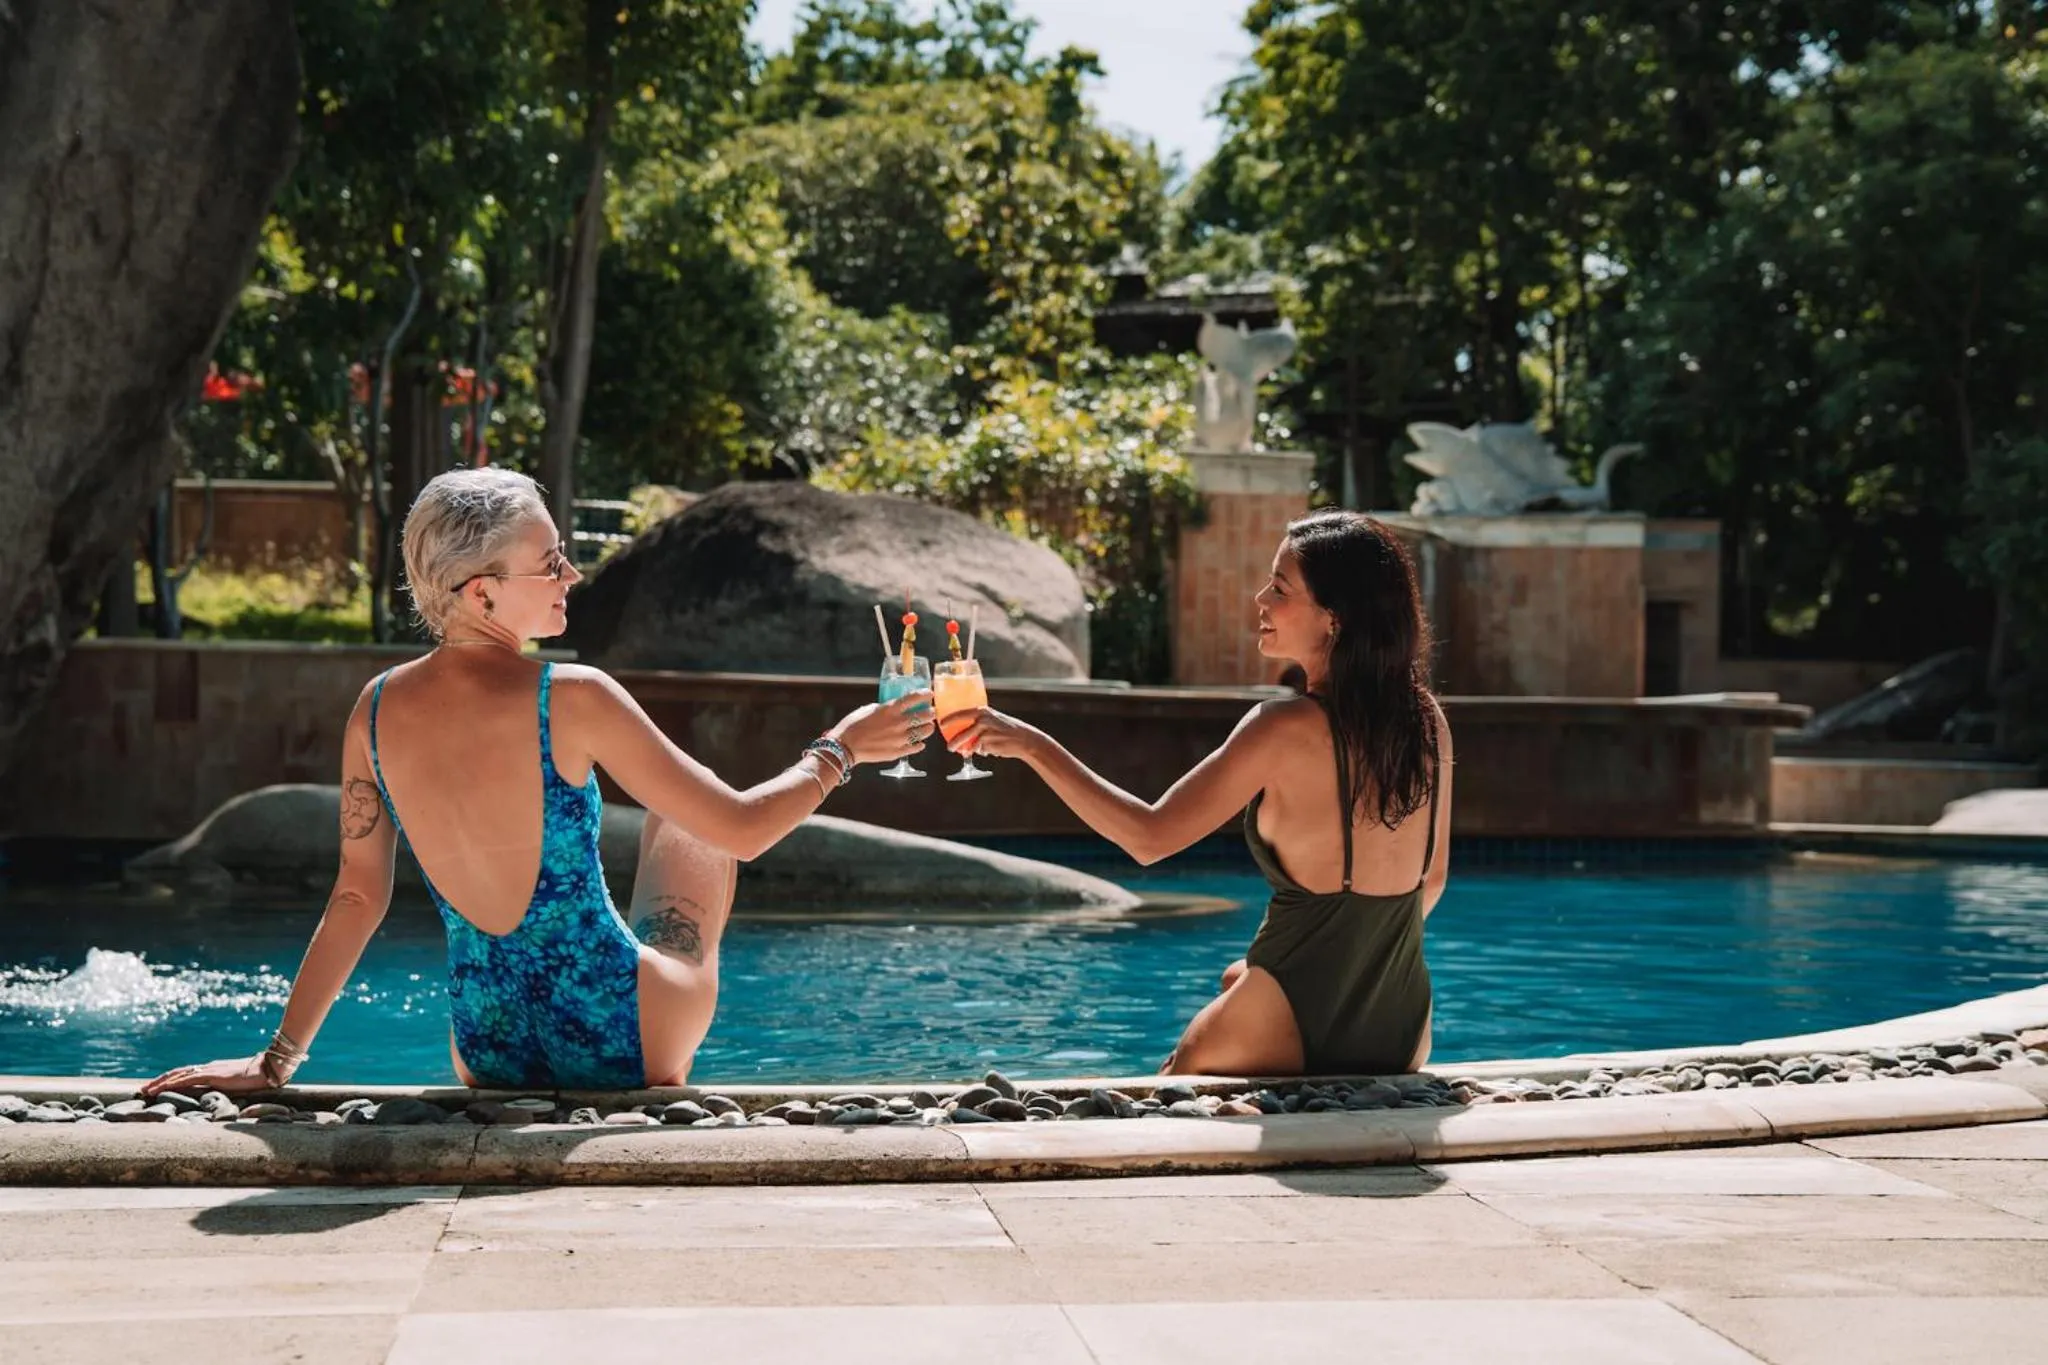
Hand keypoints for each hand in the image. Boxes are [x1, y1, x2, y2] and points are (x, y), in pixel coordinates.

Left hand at [141, 1054, 277, 1098]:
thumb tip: (223, 1097)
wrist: (270, 1069)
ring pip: (177, 1074)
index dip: (170, 1079)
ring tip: (145, 1090)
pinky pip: (186, 1079)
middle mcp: (208, 1068)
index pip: (187, 1074)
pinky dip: (170, 1083)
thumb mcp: (239, 1085)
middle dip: (159, 1080)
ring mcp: (209, 1070)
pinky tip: (160, 1089)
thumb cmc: (260, 1078)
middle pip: (177, 1072)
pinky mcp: (212, 1075)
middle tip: (143, 1089)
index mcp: (214, 1070)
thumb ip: (229, 1088)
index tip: (156, 1087)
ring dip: (160, 1082)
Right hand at [830, 690, 934, 765]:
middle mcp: (899, 723)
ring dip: (928, 728)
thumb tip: (893, 708)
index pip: (915, 698)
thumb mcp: (869, 709)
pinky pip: (917, 747)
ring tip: (927, 727)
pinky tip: (919, 742)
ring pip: (925, 731)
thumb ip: (884, 708)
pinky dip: (920, 744)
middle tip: (930, 712)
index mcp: (890, 709)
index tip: (929, 694)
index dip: (925, 695)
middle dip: (930, 712)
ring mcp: (900, 738)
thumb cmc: (853, 725)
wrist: (845, 746)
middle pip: (925, 715)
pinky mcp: (898, 751)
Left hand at [941, 707, 1042, 761]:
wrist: (1023, 739)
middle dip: (954, 741)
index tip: (941, 723)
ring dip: (965, 749)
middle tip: (949, 747)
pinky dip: (981, 751)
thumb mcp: (993, 720)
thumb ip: (979, 723)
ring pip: (970, 743)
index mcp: (982, 711)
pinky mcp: (988, 744)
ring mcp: (985, 732)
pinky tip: (988, 750)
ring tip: (962, 753)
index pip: (961, 714)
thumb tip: (965, 732)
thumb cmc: (1007, 730)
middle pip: (962, 732)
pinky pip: (979, 750)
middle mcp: (982, 720)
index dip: (949, 719)